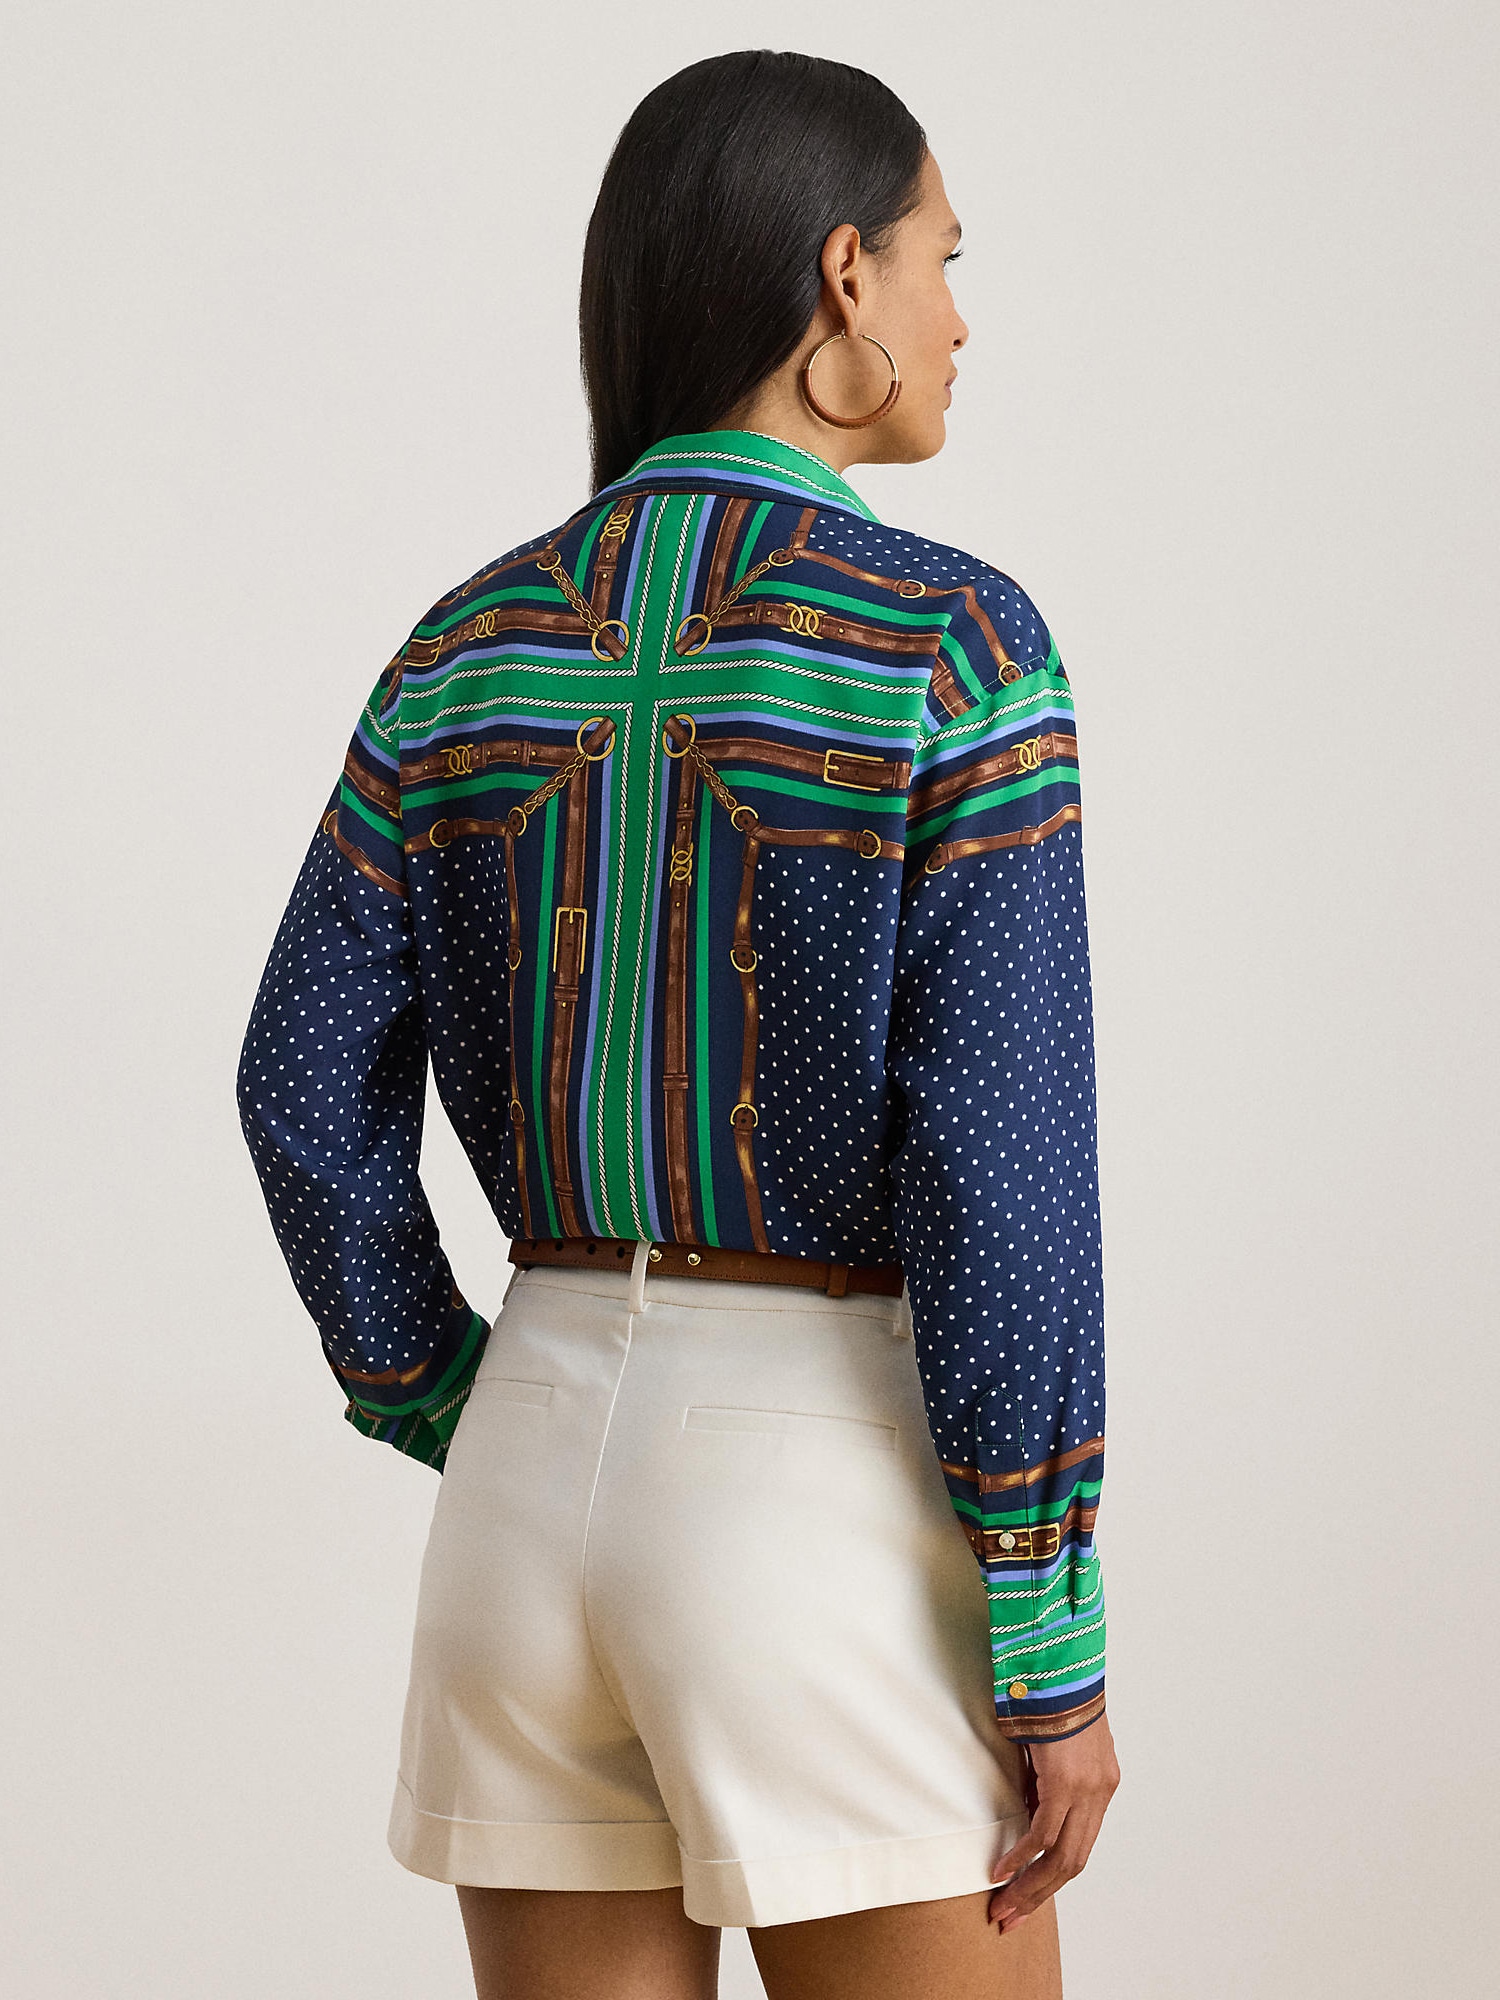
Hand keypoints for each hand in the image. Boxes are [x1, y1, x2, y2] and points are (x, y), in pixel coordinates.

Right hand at [988, 1711, 1119, 1931]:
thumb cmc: (1054, 1694)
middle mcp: (1100, 1793)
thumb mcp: (1054, 1746)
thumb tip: (1026, 1807)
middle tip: (1011, 1916)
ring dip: (1030, 1886)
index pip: (1080, 1846)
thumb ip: (1047, 1779)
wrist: (1061, 1662)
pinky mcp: (1067, 1781)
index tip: (1027, 1896)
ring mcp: (1087, 1790)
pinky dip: (1021, 1855)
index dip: (1053, 1876)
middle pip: (1074, 1863)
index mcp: (1101, 1786)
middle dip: (1039, 1894)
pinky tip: (1001, 1871)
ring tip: (1004, 1905)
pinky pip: (1044, 1832)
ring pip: (1062, 1858)